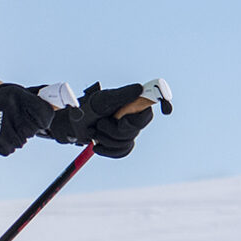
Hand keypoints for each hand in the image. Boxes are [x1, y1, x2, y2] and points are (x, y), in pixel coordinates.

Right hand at [0, 82, 57, 154]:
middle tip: (16, 121)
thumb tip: (57, 103)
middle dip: (28, 128)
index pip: (44, 113)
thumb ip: (34, 98)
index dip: (44, 118)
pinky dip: (6, 144)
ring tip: (4, 126)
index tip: (39, 119)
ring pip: (23, 140)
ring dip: (17, 136)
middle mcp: (11, 109)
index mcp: (17, 96)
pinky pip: (11, 148)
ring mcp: (3, 125)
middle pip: (34, 129)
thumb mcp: (12, 93)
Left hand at [46, 81, 163, 157]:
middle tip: (101, 123)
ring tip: (95, 131)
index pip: (152, 101)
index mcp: (131, 102)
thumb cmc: (87, 108)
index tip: (167, 109)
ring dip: (107, 139)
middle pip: (136, 128)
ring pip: (128, 142)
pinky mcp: (123, 144)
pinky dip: (108, 150)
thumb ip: (121, 96)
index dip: (163, 101)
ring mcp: (129, 130)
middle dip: (116, 129)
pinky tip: (97, 146)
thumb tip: (140, 88)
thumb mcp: (102, 100)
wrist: (74, 125)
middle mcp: (133, 115)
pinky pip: (123, 152)